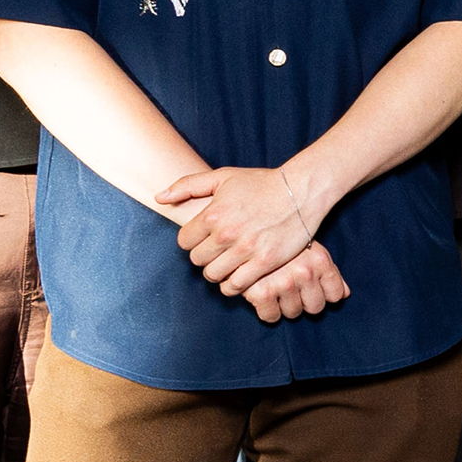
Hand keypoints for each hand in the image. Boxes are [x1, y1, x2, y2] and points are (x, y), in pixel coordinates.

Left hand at [166, 165, 320, 295]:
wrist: (301, 191)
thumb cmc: (261, 183)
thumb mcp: (223, 176)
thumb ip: (187, 185)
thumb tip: (159, 198)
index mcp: (213, 214)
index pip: (184, 242)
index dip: (193, 241)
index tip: (205, 239)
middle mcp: (227, 233)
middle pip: (198, 260)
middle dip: (205, 257)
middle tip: (218, 252)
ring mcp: (246, 250)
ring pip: (214, 275)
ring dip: (218, 272)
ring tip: (228, 264)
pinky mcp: (265, 262)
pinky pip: (237, 285)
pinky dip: (233, 285)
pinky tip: (239, 276)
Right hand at [240, 239, 349, 322]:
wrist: (245, 229)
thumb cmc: (280, 240)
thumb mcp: (309, 249)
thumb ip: (328, 272)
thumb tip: (345, 295)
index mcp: (320, 260)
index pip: (335, 295)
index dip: (324, 294)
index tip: (312, 288)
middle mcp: (305, 272)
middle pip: (315, 307)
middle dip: (304, 301)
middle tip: (290, 288)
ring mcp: (284, 283)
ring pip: (293, 312)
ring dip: (285, 305)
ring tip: (276, 288)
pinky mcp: (261, 292)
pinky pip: (271, 316)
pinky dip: (267, 311)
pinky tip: (263, 296)